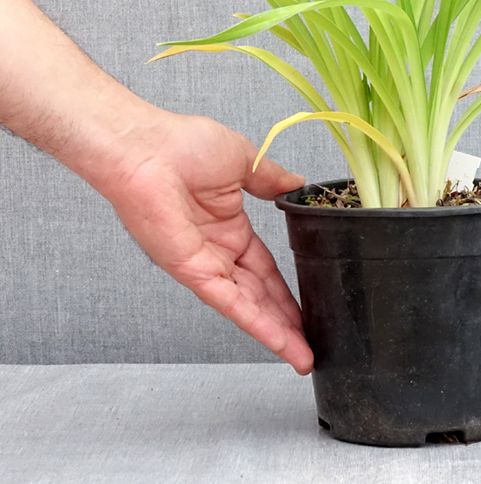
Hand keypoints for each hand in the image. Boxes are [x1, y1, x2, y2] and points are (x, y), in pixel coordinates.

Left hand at [100, 111, 312, 374]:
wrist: (146, 148)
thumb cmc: (182, 144)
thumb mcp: (244, 160)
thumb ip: (272, 178)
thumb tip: (298, 183)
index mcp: (229, 225)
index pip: (265, 267)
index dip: (287, 288)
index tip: (311, 302)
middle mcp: (217, 251)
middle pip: (260, 294)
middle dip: (287, 320)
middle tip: (314, 343)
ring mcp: (205, 264)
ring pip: (248, 306)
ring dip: (277, 332)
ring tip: (304, 356)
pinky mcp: (192, 271)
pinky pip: (230, 302)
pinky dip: (256, 323)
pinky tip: (280, 341)